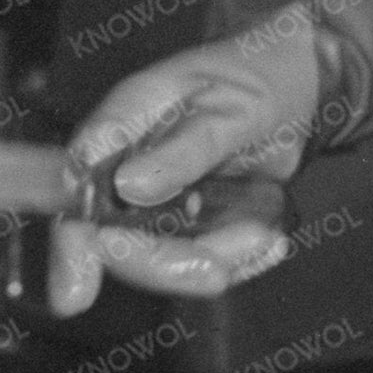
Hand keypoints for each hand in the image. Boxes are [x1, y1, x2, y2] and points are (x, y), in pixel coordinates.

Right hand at [42, 6, 333, 314]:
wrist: (299, 91)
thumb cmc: (259, 80)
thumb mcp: (231, 111)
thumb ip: (185, 149)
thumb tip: (130, 187)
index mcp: (123, 124)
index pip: (77, 184)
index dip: (73, 241)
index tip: (78, 293)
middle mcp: (128, 165)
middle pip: (111, 239)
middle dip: (163, 265)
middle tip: (217, 274)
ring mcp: (155, 199)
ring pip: (160, 258)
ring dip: (216, 259)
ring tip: (263, 235)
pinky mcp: (186, 223)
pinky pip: (199, 260)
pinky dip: (237, 259)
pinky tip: (268, 239)